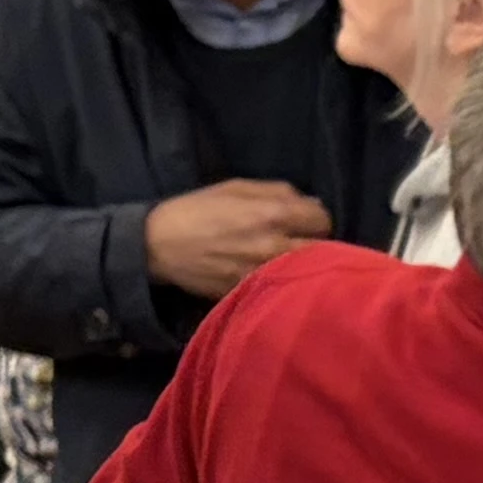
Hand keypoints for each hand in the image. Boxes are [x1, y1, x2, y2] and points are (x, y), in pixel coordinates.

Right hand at [142, 179, 330, 297]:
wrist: (160, 246)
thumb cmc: (198, 210)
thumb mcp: (236, 187)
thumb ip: (278, 191)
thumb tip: (310, 201)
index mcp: (273, 214)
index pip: (323, 219)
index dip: (315, 218)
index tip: (305, 220)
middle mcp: (275, 246)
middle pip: (322, 249)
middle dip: (315, 243)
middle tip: (298, 241)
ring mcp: (264, 274)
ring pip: (306, 273)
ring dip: (302, 266)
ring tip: (286, 260)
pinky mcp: (251, 294)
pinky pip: (281, 289)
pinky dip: (281, 283)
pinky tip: (270, 276)